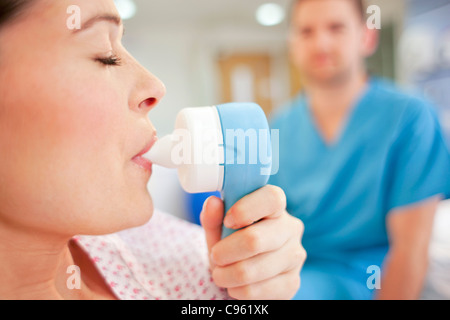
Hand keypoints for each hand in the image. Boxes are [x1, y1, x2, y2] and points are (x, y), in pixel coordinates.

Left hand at [200, 185, 305, 299]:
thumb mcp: (220, 228)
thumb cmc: (234, 243)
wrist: (247, 274)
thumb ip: (213, 216)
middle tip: (215, 256)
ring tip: (220, 273)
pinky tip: (235, 285)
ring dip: (226, 275)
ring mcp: (295, 256)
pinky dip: (237, 290)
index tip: (227, 221)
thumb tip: (212, 203)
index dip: (245, 209)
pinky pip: (256, 291)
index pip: (272, 198)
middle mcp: (291, 228)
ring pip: (252, 270)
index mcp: (276, 207)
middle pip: (255, 240)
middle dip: (225, 252)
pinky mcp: (292, 282)